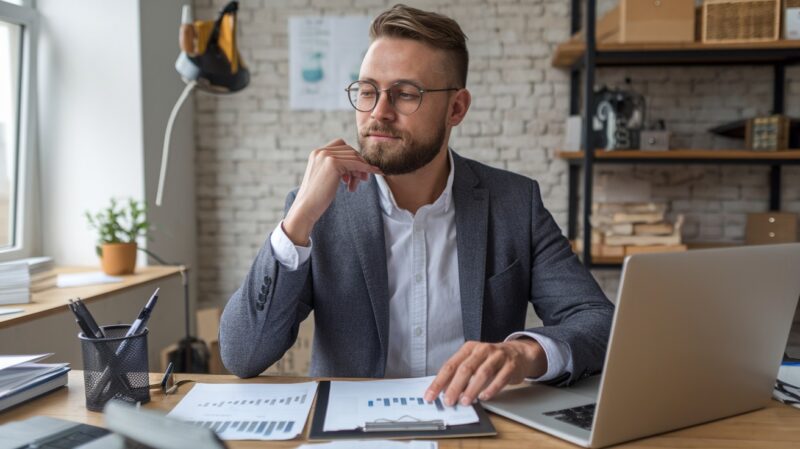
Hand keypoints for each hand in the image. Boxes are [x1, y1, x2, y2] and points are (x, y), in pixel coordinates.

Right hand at [283, 139, 381, 244]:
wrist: (306, 208)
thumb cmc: (316, 198)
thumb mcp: (326, 177)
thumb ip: (337, 168)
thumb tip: (356, 167)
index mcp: (317, 153)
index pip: (341, 146)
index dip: (352, 158)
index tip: (356, 173)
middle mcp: (320, 151)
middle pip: (349, 151)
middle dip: (358, 164)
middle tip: (362, 180)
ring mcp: (326, 156)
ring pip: (354, 157)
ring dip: (361, 170)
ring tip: (357, 185)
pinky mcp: (333, 163)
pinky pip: (356, 163)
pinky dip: (366, 168)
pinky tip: (375, 173)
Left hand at [424, 339, 546, 405]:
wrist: (519, 353)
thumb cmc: (491, 360)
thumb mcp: (474, 362)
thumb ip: (459, 375)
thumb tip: (443, 392)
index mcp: (469, 349)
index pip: (450, 365)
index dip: (439, 382)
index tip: (431, 396)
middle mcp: (482, 350)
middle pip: (465, 368)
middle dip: (455, 386)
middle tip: (448, 401)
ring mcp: (497, 356)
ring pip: (482, 372)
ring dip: (472, 389)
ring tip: (465, 402)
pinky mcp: (510, 365)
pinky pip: (500, 378)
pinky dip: (491, 389)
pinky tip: (484, 397)